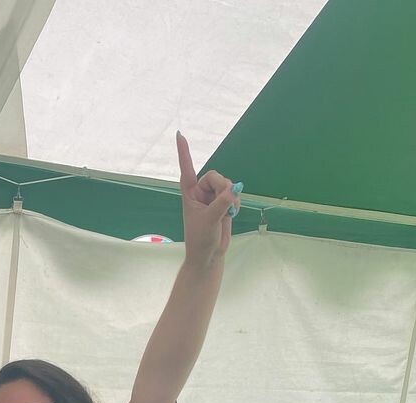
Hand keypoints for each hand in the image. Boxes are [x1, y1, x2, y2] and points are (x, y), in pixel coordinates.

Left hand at [176, 132, 238, 272]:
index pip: (186, 169)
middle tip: (227, 201)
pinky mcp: (223, 203)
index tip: (179, 134)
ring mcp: (212, 197)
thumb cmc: (201, 239)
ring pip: (226, 183)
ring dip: (231, 196)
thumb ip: (222, 202)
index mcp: (189, 194)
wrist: (209, 255)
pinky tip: (233, 212)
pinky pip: (234, 193)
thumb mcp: (210, 220)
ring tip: (228, 211)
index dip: (184, 152)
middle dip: (223, 187)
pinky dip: (236, 201)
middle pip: (215, 176)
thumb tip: (235, 188)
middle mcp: (200, 193)